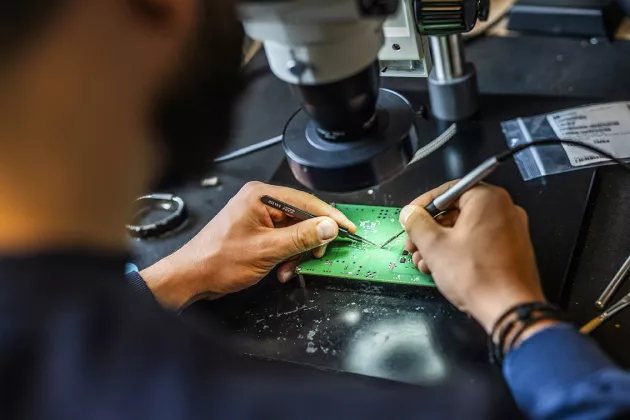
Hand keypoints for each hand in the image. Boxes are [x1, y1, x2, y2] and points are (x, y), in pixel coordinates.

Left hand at [141, 182, 355, 308]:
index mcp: (261, 196)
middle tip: (314, 256)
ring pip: (294, 231)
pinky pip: (282, 239)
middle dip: (309, 241)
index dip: (329, 217)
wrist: (192, 276)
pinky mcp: (256, 231)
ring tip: (288, 269)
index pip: (306, 201)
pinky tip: (280, 270)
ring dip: (296, 253)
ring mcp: (257, 216)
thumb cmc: (219, 260)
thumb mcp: (267, 250)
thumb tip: (329, 226)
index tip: (348, 229)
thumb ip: (301, 237)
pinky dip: (286, 256)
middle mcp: (260, 201)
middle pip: (302, 216)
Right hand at [400, 181, 545, 332]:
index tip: (409, 217)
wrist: (509, 308)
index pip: (448, 191)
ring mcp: (511, 231)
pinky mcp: (513, 250)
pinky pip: (479, 242)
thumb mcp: (434, 245)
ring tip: (424, 261)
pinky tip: (442, 268)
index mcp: (487, 199)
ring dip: (441, 243)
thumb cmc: (474, 274)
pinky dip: (459, 251)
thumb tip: (410, 213)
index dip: (423, 205)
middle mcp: (504, 209)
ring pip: (466, 229)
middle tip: (413, 244)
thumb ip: (417, 223)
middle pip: (456, 211)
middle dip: (430, 229)